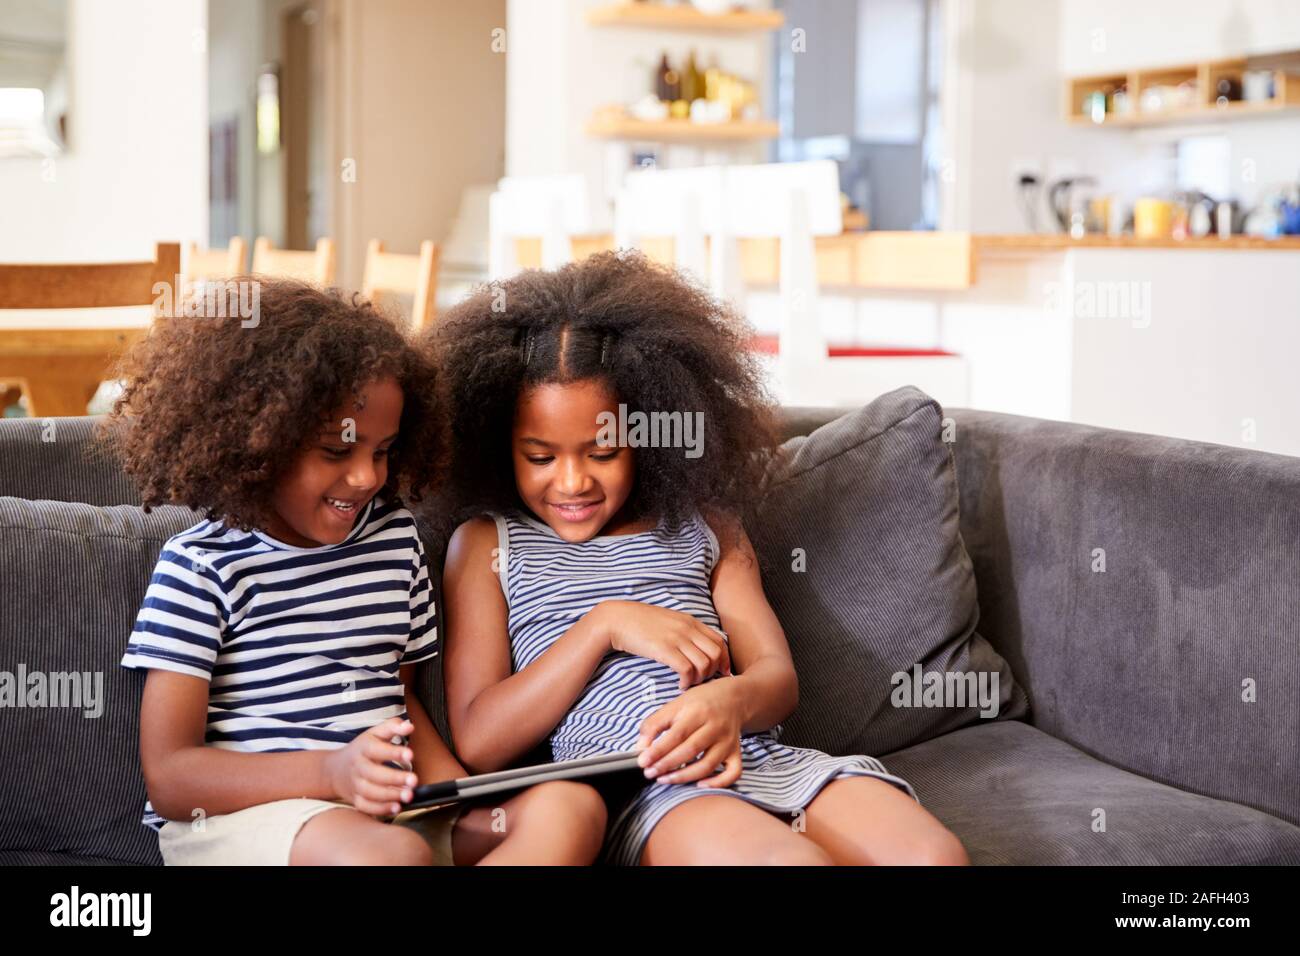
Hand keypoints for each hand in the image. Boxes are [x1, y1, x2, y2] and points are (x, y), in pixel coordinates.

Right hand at [323, 717, 418, 816]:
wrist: (334, 770)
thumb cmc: (362, 749)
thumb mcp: (375, 733)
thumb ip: (393, 727)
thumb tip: (409, 726)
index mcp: (364, 748)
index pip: (377, 750)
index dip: (393, 752)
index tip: (410, 754)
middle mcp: (358, 767)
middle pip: (374, 774)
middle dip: (395, 778)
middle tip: (414, 780)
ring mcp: (356, 785)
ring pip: (371, 793)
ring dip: (390, 796)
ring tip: (408, 795)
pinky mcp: (356, 800)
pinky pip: (367, 807)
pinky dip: (381, 809)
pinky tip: (396, 807)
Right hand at [593, 600, 731, 690]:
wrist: (618, 619)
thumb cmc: (642, 623)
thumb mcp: (670, 621)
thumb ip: (686, 631)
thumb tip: (698, 647)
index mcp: (691, 621)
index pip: (720, 641)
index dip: (725, 660)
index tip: (720, 673)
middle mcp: (688, 629)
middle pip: (716, 654)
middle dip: (714, 672)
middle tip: (702, 681)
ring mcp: (677, 638)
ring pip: (704, 664)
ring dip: (699, 679)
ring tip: (689, 684)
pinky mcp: (664, 650)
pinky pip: (687, 670)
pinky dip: (687, 682)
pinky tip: (679, 685)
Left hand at [634, 679, 743, 788]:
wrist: (732, 698)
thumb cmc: (699, 703)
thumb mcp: (675, 705)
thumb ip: (654, 724)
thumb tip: (641, 748)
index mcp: (698, 711)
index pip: (677, 734)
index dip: (658, 750)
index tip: (643, 762)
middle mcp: (715, 727)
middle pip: (691, 750)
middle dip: (667, 764)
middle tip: (650, 773)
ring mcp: (727, 742)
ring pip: (708, 765)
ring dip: (684, 776)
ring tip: (664, 779)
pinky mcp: (736, 753)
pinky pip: (733, 773)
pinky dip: (718, 783)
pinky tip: (699, 785)